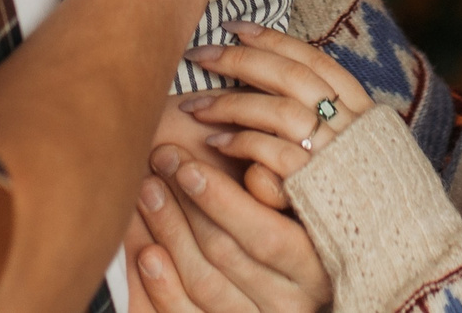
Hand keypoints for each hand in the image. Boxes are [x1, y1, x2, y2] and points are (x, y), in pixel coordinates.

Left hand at [135, 144, 332, 312]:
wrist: (277, 281)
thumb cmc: (285, 220)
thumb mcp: (296, 204)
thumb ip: (280, 189)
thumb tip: (254, 172)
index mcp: (316, 268)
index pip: (266, 236)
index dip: (222, 201)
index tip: (188, 167)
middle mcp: (291, 305)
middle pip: (225, 255)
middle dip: (185, 205)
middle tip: (160, 163)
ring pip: (203, 283)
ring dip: (168, 233)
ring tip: (147, 192)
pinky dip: (161, 287)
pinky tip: (146, 253)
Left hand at [179, 23, 377, 208]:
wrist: (403, 256)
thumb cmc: (370, 206)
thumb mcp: (359, 157)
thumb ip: (330, 128)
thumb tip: (285, 98)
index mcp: (365, 113)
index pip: (315, 61)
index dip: (274, 40)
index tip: (235, 27)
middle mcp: (354, 128)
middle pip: (292, 78)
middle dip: (242, 60)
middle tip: (199, 53)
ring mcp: (338, 157)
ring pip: (280, 111)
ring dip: (232, 103)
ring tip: (196, 105)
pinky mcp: (321, 188)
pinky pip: (275, 154)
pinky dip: (242, 143)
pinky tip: (214, 142)